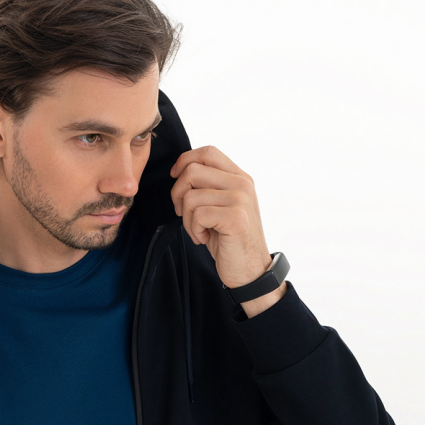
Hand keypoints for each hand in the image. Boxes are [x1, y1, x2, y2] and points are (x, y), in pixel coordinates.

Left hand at [169, 146, 286, 311]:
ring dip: (187, 219)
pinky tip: (204, 239)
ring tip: (198, 232)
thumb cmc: (229, 241)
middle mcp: (242, 184)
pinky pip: (197, 214)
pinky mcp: (235, 217)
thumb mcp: (219, 207)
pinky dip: (194, 230)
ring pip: (191, 196)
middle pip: (193, 171)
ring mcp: (241, 199)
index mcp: (239, 178)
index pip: (208, 152)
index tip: (174, 176)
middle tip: (183, 214)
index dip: (185, 160)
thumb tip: (179, 172)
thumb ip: (208, 187)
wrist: (249, 271)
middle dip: (178, 194)